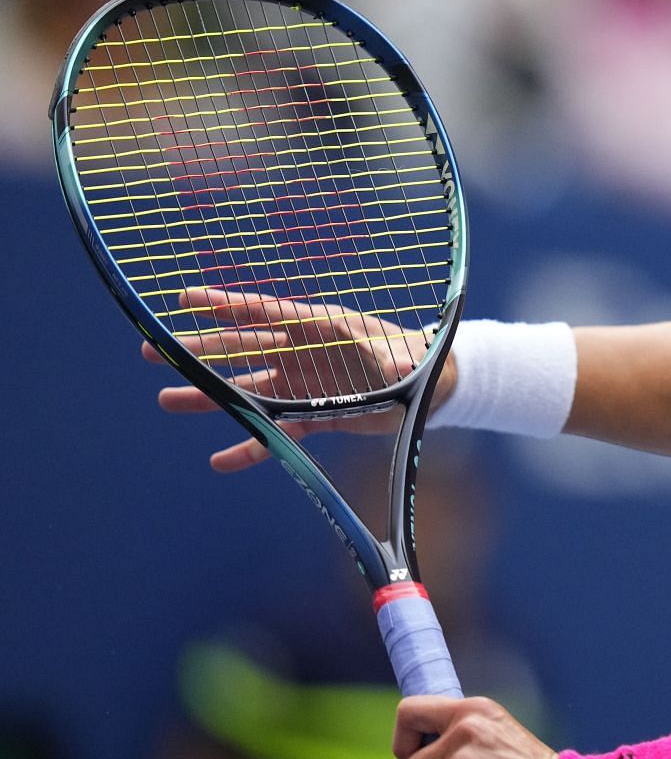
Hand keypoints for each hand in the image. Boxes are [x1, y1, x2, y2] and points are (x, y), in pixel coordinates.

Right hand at [144, 287, 454, 471]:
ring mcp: (304, 384)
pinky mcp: (314, 416)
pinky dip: (252, 445)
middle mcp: (302, 353)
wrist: (430, 384)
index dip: (223, 304)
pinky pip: (276, 430)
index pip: (262, 311)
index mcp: (317, 326)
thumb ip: (388, 362)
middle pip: (240, 349)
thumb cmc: (412, 355)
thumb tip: (390, 367)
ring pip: (247, 390)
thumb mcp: (398, 355)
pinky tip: (222, 460)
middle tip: (151, 351)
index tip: (182, 298)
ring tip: (166, 399)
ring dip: (210, 397)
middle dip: (197, 350)